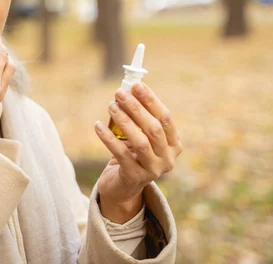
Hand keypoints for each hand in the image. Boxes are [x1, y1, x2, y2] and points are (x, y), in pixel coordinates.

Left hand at [94, 83, 182, 223]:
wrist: (122, 187)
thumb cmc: (132, 154)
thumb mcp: (140, 136)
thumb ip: (139, 117)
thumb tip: (128, 90)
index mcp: (174, 145)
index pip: (165, 118)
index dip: (151, 100)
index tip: (136, 85)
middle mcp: (168, 159)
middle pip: (154, 129)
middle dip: (137, 108)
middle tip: (119, 93)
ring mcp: (153, 170)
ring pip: (140, 142)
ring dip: (124, 121)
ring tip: (111, 106)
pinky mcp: (134, 177)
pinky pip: (121, 154)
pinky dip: (108, 138)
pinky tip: (98, 125)